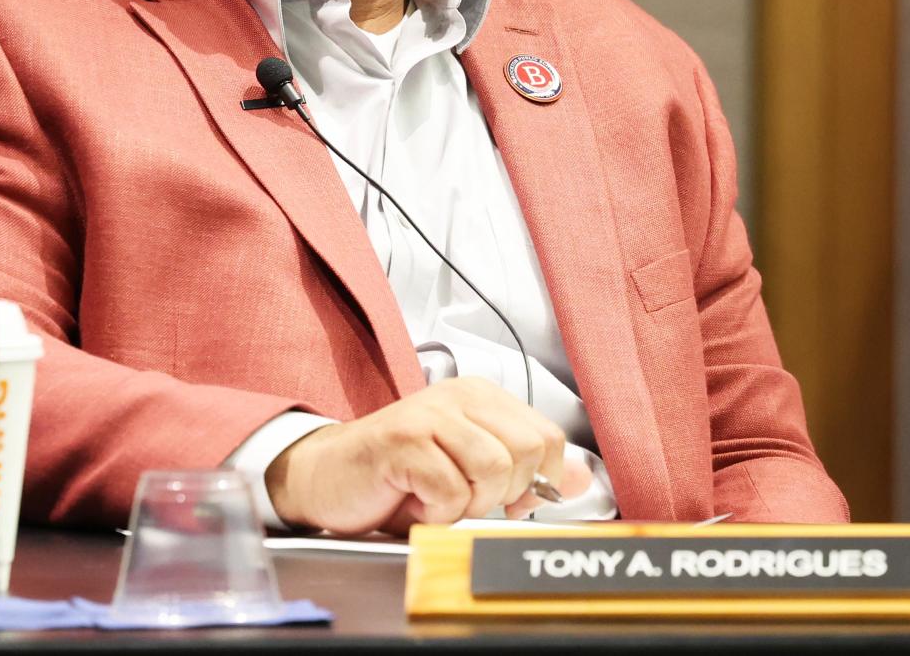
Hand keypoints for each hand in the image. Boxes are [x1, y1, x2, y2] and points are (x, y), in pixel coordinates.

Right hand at [264, 377, 568, 535]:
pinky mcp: (403, 440)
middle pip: (529, 451)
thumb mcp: (470, 472)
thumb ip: (526, 472)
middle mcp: (459, 395)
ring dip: (468, 504)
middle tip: (466, 498)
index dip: (539, 482)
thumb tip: (582, 479)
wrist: (327, 477)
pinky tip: (413, 500)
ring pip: (494, 470)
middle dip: (504, 494)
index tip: (509, 500)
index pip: (549, 437)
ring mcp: (430, 414)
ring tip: (438, 497)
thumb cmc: (398, 476)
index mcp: (481, 396)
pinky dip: (436, 513)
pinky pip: (450, 491)